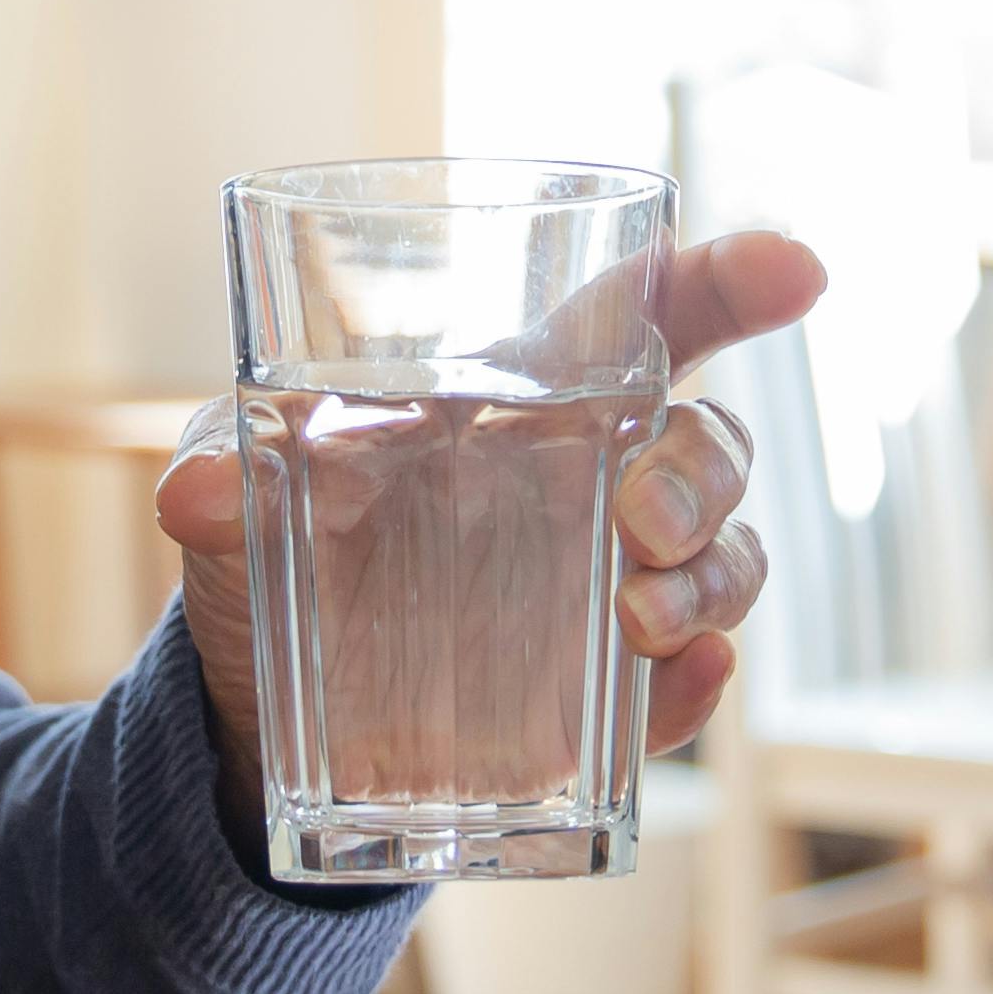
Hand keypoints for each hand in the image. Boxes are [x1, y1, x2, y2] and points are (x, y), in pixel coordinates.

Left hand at [152, 228, 830, 775]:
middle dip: (708, 471)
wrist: (258, 722)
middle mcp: (592, 483)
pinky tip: (677, 684)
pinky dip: (697, 689)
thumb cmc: (270, 556)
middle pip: (712, 442)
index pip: (654, 313)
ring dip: (712, 582)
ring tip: (643, 620)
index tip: (795, 271)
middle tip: (639, 521)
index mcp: (524, 396)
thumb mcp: (236, 503)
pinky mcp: (605, 703)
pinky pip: (689, 689)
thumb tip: (198, 491)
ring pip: (728, 561)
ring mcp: (612, 594)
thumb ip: (224, 476)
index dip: (733, 279)